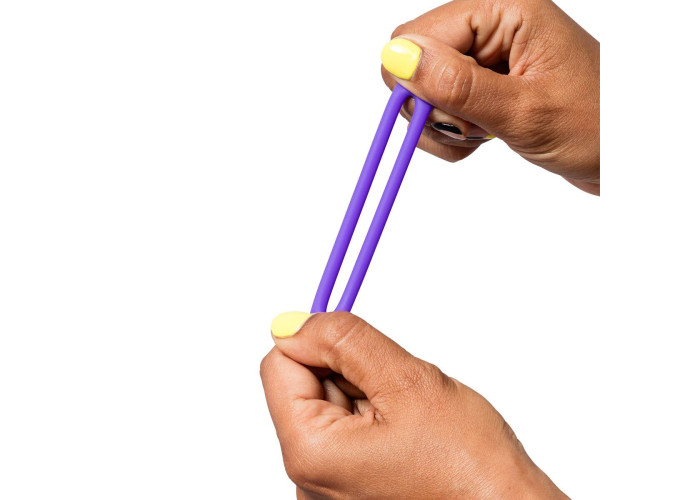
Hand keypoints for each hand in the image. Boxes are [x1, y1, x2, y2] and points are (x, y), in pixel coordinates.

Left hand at [261, 312, 567, 498]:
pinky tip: (406, 435)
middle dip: (350, 373)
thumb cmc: (469, 466)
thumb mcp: (406, 380)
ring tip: (408, 417)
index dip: (319, 342)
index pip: (279, 365)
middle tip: (396, 391)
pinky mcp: (347, 488)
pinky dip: (373, 418)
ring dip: (366, 395)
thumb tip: (294, 323)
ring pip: (330, 405)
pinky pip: (344, 431)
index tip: (358, 344)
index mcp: (310, 453)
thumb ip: (345, 341)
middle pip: (304, 385)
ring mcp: (327, 488)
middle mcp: (307, 479)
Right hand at [380, 0, 599, 194]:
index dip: (420, 81)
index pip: (418, 34)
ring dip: (442, 125)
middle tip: (470, 129)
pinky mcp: (487, 84)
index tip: (450, 118)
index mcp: (505, 10)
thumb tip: (396, 58)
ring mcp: (488, 57)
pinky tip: (482, 140)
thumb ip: (457, 85)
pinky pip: (442, 106)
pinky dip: (452, 133)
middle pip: (416, 61)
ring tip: (482, 137)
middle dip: (432, 105)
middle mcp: (493, 25)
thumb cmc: (598, 126)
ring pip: (424, 88)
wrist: (628, 155)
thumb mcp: (524, 110)